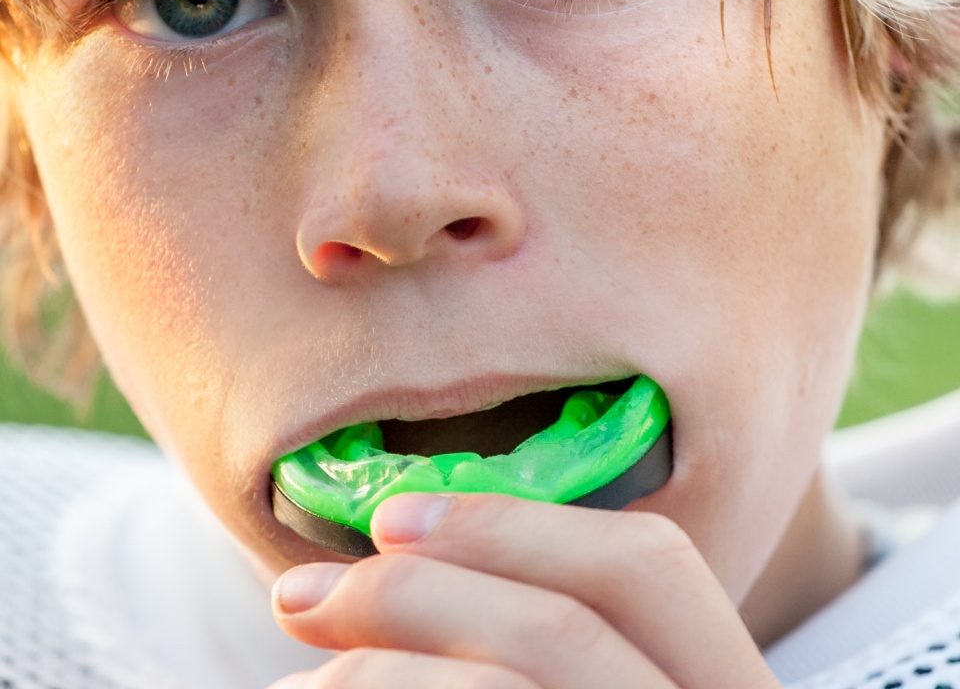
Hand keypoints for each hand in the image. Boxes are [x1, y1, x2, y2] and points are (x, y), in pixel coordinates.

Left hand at [268, 493, 780, 688]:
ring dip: (377, 672)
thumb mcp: (592, 675)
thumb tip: (405, 557)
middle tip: (299, 596)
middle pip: (565, 628)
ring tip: (300, 687)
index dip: (514, 525)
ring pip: (504, 688)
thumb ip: (540, 638)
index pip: (648, 568)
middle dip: (416, 593)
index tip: (389, 519)